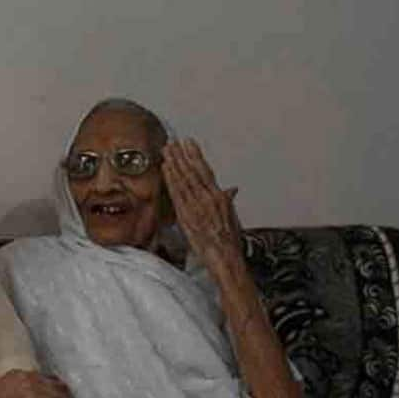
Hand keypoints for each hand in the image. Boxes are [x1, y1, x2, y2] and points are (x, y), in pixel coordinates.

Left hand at [161, 138, 243, 268]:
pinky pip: (177, 193)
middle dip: (182, 155)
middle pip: (193, 171)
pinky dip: (171, 179)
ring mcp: (196, 206)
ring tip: (166, 150)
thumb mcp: (232, 216)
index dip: (196, 156)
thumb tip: (231, 190)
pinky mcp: (186, 215)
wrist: (224, 255)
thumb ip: (228, 200)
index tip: (189, 144)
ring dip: (174, 163)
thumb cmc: (229, 240)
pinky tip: (165, 169)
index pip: (205, 170)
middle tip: (173, 142)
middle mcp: (208, 198)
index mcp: (219, 196)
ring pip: (184, 179)